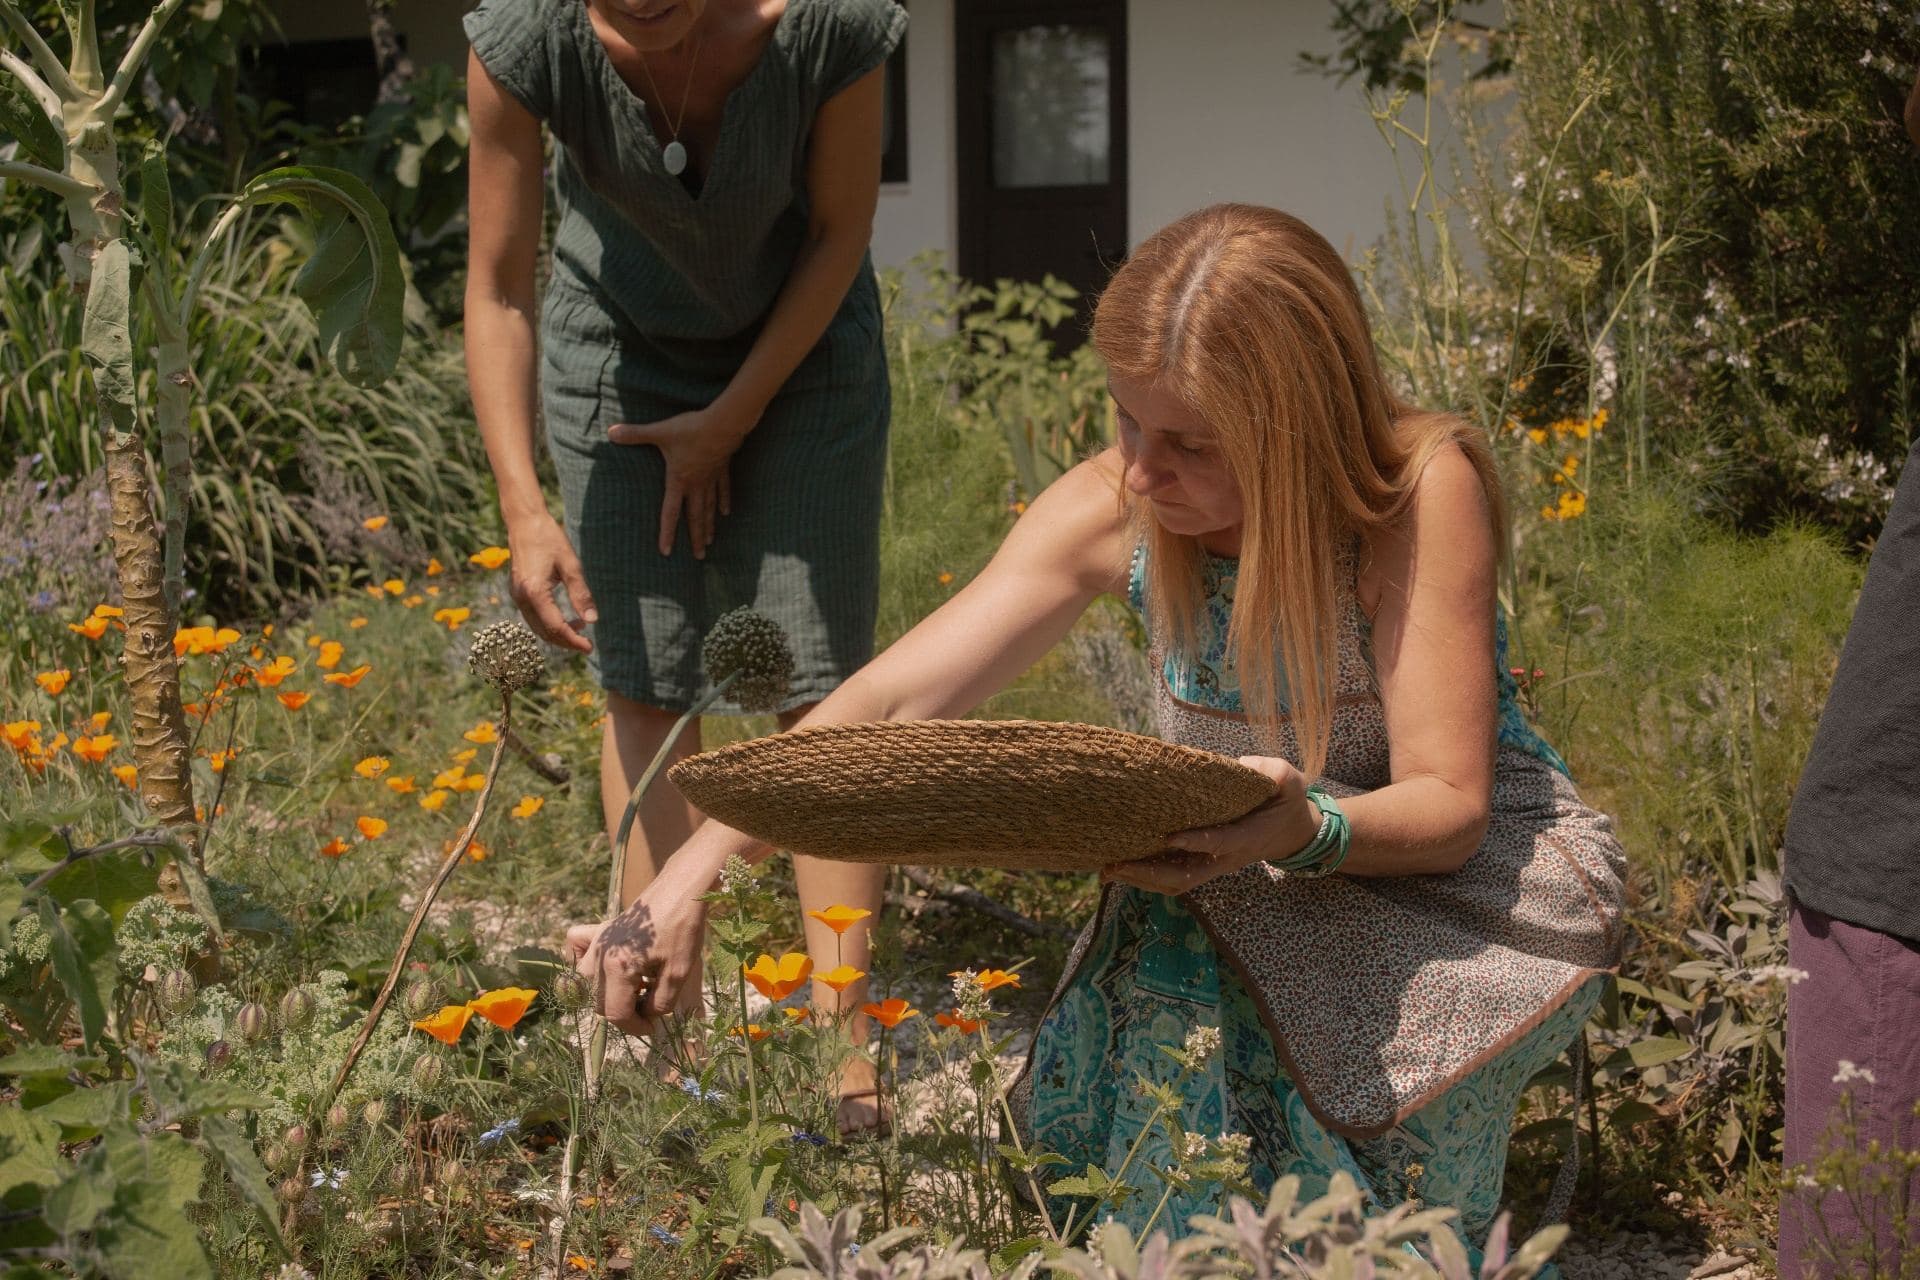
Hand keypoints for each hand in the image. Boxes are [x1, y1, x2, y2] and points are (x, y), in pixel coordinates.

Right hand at [504, 513, 595, 652]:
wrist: (524, 522)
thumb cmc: (549, 539)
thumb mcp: (571, 566)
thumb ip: (581, 594)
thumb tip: (592, 620)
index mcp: (535, 592)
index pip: (555, 627)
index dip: (573, 641)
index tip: (589, 647)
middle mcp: (522, 598)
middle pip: (544, 632)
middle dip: (566, 642)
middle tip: (587, 645)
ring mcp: (517, 596)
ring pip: (537, 627)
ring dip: (558, 633)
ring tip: (580, 629)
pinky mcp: (517, 592)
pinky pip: (533, 617)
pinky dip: (549, 623)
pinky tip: (566, 618)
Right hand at [565, 851, 716, 1035]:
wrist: (682, 890)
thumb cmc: (684, 930)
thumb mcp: (678, 974)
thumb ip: (659, 1003)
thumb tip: (646, 1015)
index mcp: (618, 969)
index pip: (616, 1014)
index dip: (635, 1027)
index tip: (651, 1026)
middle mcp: (599, 957)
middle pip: (599, 1003)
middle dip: (623, 1011)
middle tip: (648, 1004)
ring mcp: (596, 942)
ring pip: (586, 983)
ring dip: (607, 991)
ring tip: (635, 985)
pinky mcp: (599, 929)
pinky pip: (576, 948)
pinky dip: (581, 958)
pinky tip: (604, 963)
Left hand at [607, 406, 753, 558]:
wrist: (723, 423)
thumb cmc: (691, 430)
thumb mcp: (660, 432)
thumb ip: (636, 434)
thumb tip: (610, 432)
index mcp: (679, 480)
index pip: (670, 512)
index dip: (667, 532)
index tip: (666, 552)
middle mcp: (696, 485)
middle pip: (695, 517)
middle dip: (696, 537)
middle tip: (699, 557)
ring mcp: (711, 478)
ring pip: (710, 508)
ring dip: (710, 525)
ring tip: (710, 541)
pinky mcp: (722, 469)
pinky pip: (723, 490)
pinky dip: (724, 501)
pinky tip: (726, 512)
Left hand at [1101, 755, 1317, 895]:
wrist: (1291, 831)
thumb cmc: (1285, 800)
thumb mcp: (1288, 779)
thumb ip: (1270, 772)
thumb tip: (1240, 766)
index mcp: (1249, 836)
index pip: (1221, 842)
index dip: (1197, 842)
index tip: (1169, 836)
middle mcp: (1227, 858)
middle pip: (1186, 876)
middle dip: (1151, 872)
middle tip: (1117, 863)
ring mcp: (1213, 866)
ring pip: (1175, 883)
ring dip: (1142, 879)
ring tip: (1108, 869)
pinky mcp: (1202, 866)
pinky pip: (1172, 879)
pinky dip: (1145, 878)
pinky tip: (1119, 867)